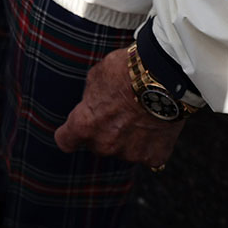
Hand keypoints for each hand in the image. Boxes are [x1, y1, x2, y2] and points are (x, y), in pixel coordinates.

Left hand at [53, 48, 188, 169]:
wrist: (163, 77)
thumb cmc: (126, 71)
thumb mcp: (96, 76)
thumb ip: (91, 98)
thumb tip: (93, 104)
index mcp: (84, 124)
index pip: (65, 140)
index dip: (69, 134)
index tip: (74, 130)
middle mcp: (104, 144)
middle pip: (98, 144)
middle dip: (104, 131)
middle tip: (120, 110)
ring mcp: (130, 154)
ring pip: (124, 150)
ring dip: (129, 137)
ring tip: (142, 113)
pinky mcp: (154, 157)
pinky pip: (150, 155)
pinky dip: (152, 144)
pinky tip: (158, 125)